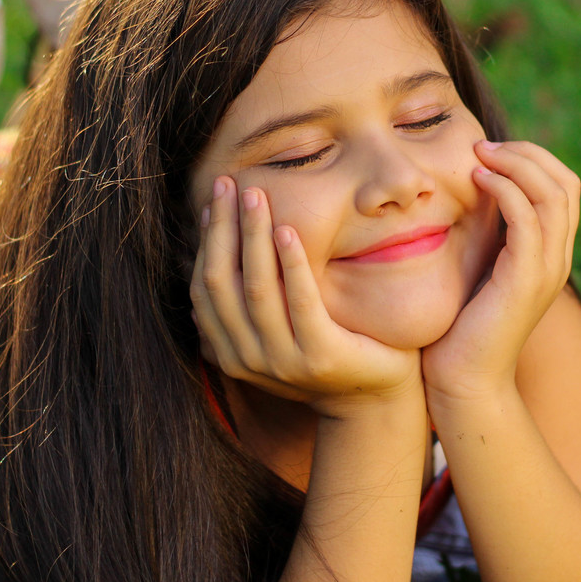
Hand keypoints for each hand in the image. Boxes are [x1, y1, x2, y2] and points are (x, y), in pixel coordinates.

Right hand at [189, 176, 421, 418]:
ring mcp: (283, 361)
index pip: (206, 287)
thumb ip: (247, 304)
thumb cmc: (326, 351)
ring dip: (254, 235)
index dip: (207, 240)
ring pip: (256, 288)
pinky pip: (300, 300)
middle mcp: (248, 360)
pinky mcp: (320, 356)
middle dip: (223, 227)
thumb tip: (213, 251)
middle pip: (222, 282)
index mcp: (231, 352)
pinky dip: (292, 263)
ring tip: (257, 195)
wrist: (375, 398)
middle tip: (228, 183)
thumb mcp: (277, 330)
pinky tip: (288, 230)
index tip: (215, 199)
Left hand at [421, 141, 579, 402]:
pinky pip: (528, 219)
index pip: (563, 187)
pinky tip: (476, 182)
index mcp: (549, 254)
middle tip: (484, 146)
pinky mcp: (525, 281)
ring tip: (479, 156)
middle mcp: (556, 259)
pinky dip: (505, 190)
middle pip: (565, 183)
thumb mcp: (477, 269)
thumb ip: (485, 236)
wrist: (462, 382)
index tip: (490, 151)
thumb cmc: (459, 327)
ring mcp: (546, 270)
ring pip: (552, 194)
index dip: (532, 158)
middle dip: (527, 153)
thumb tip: (468, 196)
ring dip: (515, 164)